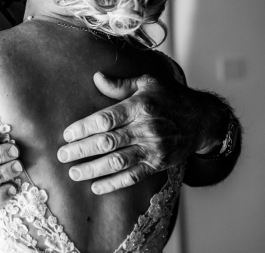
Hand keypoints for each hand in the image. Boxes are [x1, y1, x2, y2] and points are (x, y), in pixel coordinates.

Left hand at [57, 73, 202, 194]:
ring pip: (118, 162)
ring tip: (73, 173)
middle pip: (108, 142)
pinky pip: (133, 176)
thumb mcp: (147, 83)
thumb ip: (120, 84)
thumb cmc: (170, 97)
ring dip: (93, 169)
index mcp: (140, 106)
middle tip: (62, 156)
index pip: (106, 119)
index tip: (67, 135)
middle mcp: (146, 128)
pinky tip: (96, 186)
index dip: (84, 128)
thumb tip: (96, 77)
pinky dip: (114, 183)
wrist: (202, 120)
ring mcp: (153, 148)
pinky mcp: (159, 164)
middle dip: (82, 150)